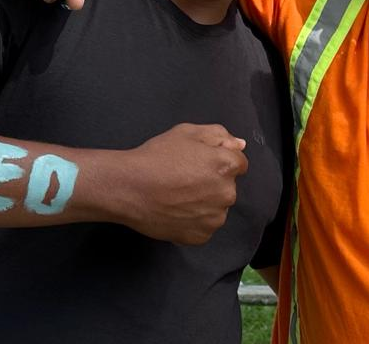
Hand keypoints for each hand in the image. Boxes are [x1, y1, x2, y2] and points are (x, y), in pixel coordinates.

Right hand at [114, 123, 248, 244]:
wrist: (129, 188)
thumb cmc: (155, 158)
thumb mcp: (186, 132)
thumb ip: (219, 135)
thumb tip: (239, 145)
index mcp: (226, 166)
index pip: (238, 163)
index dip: (218, 160)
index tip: (199, 163)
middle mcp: (226, 193)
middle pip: (228, 186)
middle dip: (213, 181)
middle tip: (185, 178)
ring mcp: (214, 218)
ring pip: (217, 208)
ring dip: (205, 202)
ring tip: (178, 195)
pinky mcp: (200, 236)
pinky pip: (204, 226)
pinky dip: (194, 220)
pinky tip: (176, 209)